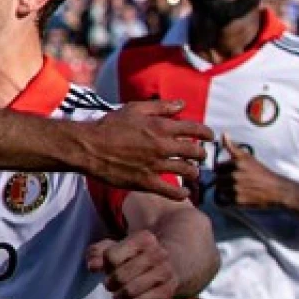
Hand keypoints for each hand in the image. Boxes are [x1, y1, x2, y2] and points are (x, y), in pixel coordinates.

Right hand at [78, 101, 210, 200]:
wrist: (88, 147)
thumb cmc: (109, 126)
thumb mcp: (134, 109)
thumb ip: (161, 107)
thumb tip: (182, 104)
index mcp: (161, 126)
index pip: (196, 130)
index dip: (207, 133)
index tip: (209, 137)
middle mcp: (163, 146)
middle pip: (195, 152)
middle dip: (201, 154)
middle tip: (200, 156)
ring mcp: (155, 165)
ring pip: (188, 171)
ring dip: (193, 172)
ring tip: (192, 173)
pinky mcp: (146, 182)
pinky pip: (172, 192)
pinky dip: (183, 194)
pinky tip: (185, 193)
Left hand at [87, 232, 178, 298]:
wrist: (172, 262)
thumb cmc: (135, 255)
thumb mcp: (116, 246)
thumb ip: (98, 252)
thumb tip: (92, 266)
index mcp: (143, 238)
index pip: (111, 256)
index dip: (105, 266)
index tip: (108, 268)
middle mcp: (157, 254)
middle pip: (120, 276)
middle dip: (110, 284)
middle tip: (110, 285)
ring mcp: (165, 273)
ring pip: (130, 291)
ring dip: (118, 297)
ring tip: (117, 296)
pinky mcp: (167, 292)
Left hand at [214, 133, 293, 209]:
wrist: (276, 190)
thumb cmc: (261, 173)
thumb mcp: (248, 157)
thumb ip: (233, 147)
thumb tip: (224, 134)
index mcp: (237, 163)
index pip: (218, 167)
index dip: (224, 170)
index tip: (233, 172)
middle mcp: (235, 175)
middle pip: (217, 179)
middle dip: (224, 180)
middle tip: (236, 182)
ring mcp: (236, 188)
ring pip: (220, 189)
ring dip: (225, 190)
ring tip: (238, 189)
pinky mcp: (238, 200)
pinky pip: (225, 200)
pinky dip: (229, 199)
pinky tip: (240, 196)